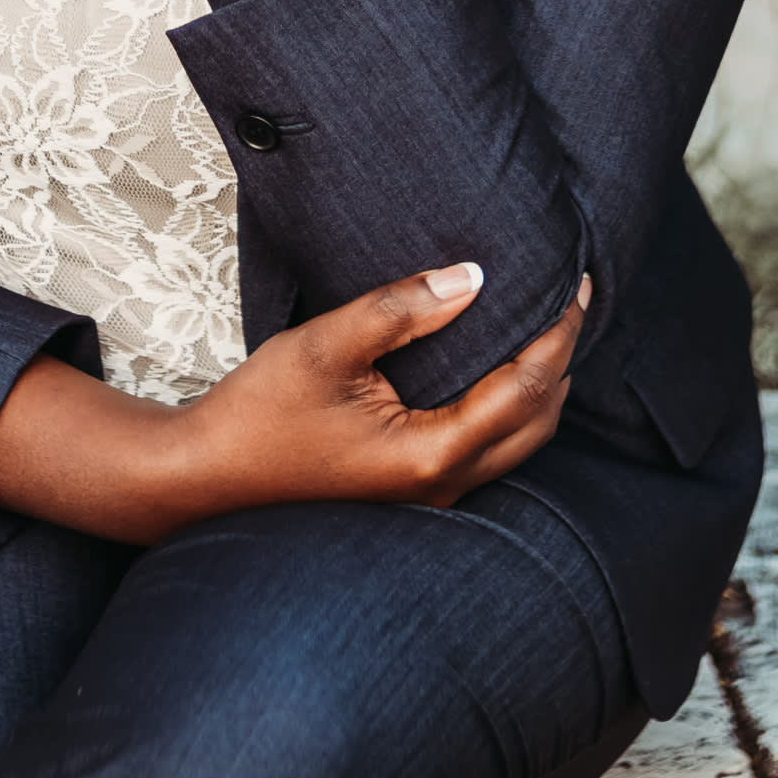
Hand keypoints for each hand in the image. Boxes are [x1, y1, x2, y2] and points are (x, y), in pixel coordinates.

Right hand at [0, 263, 587, 545]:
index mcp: (428, 454)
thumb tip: (473, 277)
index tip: (576, 285)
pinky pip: (484, 451)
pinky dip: (506, 407)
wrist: (201, 482)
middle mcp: (440, 488)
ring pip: (516, 444)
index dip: (557, 334)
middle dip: (560, 360)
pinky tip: (491, 367)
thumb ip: (400, 309)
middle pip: (537, 424)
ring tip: (541, 326)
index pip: (524, 390)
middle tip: (570, 300)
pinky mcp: (409, 495)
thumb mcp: (324, 347)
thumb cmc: (255, 416)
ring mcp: (427, 500)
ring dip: (537, 387)